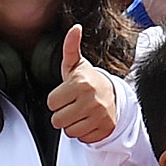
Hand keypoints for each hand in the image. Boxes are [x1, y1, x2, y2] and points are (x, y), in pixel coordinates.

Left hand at [48, 26, 120, 144]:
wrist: (114, 96)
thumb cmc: (89, 81)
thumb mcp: (76, 65)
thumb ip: (70, 47)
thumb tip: (75, 28)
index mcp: (81, 83)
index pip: (51, 103)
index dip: (56, 100)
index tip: (67, 94)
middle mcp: (91, 100)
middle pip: (57, 120)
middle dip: (63, 113)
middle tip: (73, 104)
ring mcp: (99, 116)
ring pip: (68, 131)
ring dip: (72, 124)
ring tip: (81, 112)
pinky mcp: (104, 129)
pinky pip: (82, 138)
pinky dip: (84, 132)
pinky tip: (89, 121)